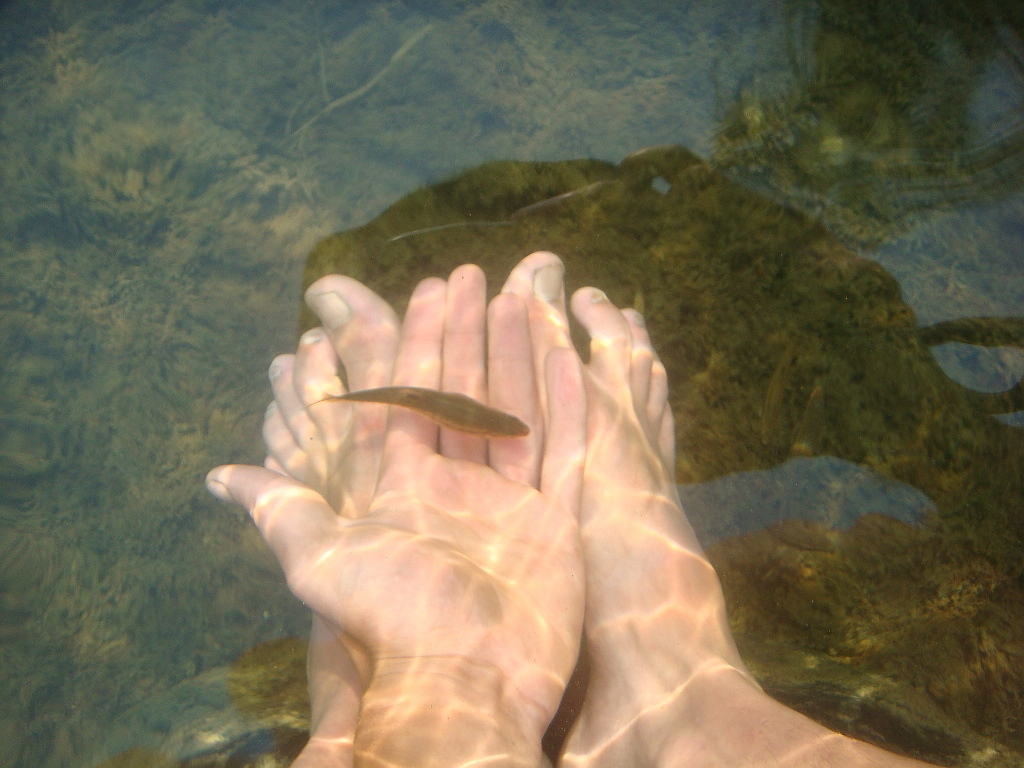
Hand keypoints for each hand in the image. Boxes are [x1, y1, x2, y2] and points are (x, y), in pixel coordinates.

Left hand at [209, 262, 586, 766]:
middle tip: (465, 276)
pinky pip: (560, 450)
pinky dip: (564, 406)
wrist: (466, 679)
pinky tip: (566, 359)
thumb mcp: (322, 559)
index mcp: (402, 484)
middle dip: (461, 332)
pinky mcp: (551, 517)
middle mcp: (454, 483)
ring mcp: (506, 498)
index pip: (406, 395)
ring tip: (517, 297)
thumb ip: (279, 507)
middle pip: (459, 390)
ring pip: (510, 408)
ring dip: (513, 353)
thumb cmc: (393, 616)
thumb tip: (215, 476)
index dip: (411, 341)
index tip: (418, 291)